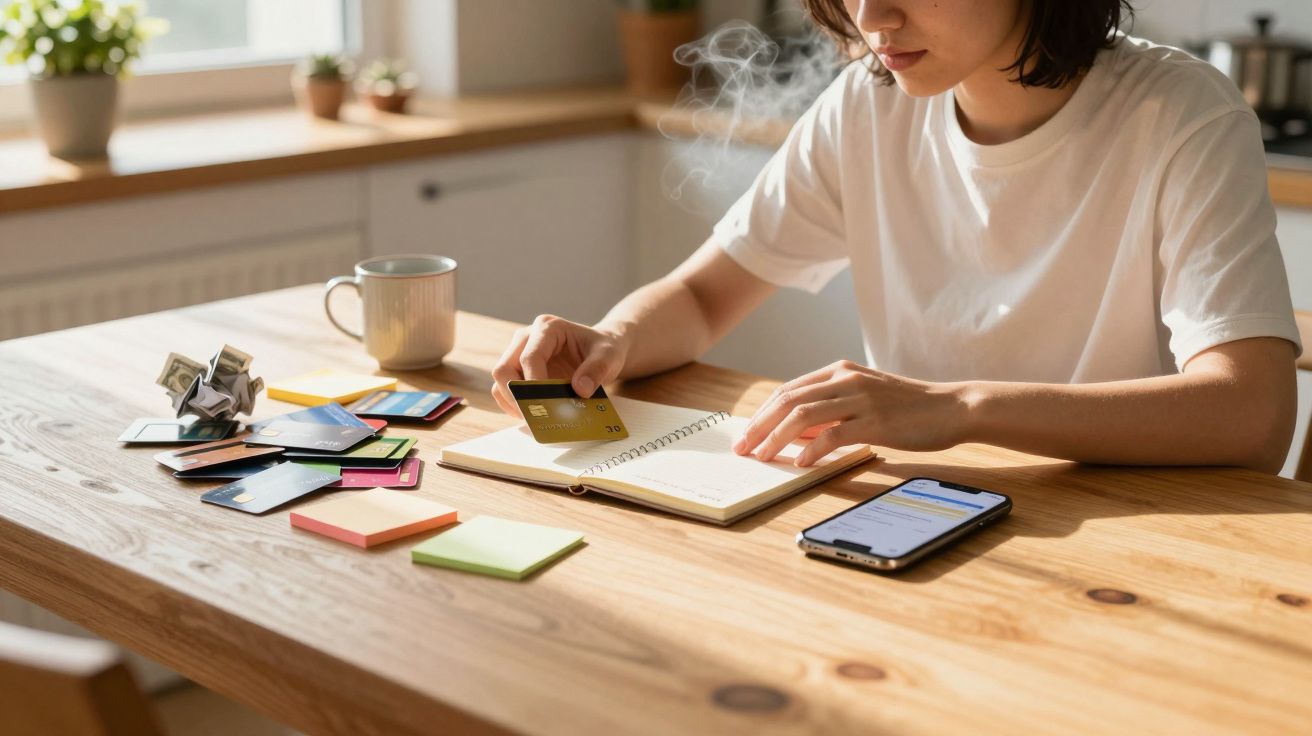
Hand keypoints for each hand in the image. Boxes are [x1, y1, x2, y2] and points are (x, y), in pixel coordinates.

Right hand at [490, 314, 629, 417]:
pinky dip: (513, 405)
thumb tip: (580, 389)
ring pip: (501, 381)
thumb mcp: (609, 356)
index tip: (546, 405)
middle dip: (516, 396)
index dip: (533, 383)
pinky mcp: (518, 369)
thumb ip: (597, 370)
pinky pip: (504, 389)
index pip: (529, 357)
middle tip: (536, 415)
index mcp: (547, 328)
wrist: (601, 351)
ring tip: (535, 418)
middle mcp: (527, 337)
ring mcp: (519, 353)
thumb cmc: (603, 349)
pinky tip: (532, 414)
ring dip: (513, 402)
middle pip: (504, 368)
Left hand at [733, 360, 967, 466]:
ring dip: (777, 439)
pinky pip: (833, 435)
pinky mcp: (875, 421)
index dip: (762, 413)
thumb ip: (830, 408)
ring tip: (763, 458)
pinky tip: (801, 464)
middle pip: (788, 400)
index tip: (746, 435)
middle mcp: (845, 379)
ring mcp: (860, 399)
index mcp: (839, 370)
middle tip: (743, 449)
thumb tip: (794, 432)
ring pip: (803, 416)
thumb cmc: (907, 407)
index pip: (788, 390)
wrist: (952, 407)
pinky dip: (812, 451)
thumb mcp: (864, 397)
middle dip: (759, 426)